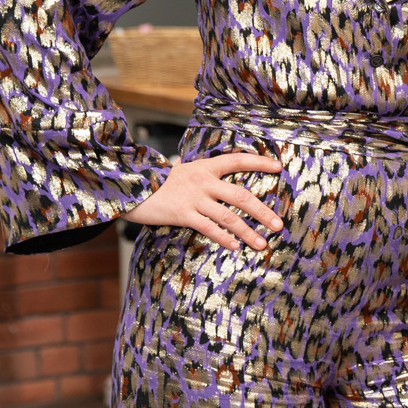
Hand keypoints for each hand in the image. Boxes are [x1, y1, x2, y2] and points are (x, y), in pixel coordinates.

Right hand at [121, 153, 282, 250]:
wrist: (129, 186)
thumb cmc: (158, 182)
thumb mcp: (183, 171)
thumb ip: (202, 176)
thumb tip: (219, 185)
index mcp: (206, 167)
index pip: (237, 160)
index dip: (258, 163)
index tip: (278, 168)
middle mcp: (204, 181)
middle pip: (241, 195)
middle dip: (262, 211)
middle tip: (279, 224)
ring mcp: (194, 198)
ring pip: (228, 216)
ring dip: (247, 232)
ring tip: (262, 244)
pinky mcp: (183, 214)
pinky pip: (209, 227)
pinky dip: (224, 238)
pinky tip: (235, 246)